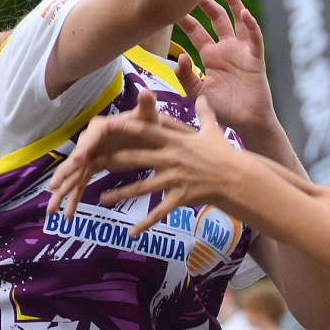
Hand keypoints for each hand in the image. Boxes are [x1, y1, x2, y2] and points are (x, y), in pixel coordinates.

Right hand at [47, 88, 167, 218]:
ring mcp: (90, 155)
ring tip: (52, 211)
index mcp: (101, 128)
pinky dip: (74, 198)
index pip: (90, 138)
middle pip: (74, 159)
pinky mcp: (94, 166)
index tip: (78, 162)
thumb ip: (146, 106)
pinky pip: (81, 183)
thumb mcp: (148, 116)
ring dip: (63, 193)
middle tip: (54, 189)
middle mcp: (90, 141)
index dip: (83, 149)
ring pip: (73, 175)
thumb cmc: (147, 123)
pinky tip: (67, 214)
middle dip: (63, 175)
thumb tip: (147, 92)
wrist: (147, 135)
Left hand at [48, 91, 239, 234]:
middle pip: (135, 159)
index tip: (106, 125)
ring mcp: (175, 179)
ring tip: (101, 199)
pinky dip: (145, 224)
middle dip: (111, 161)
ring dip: (120, 194)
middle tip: (90, 164)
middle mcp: (171, 159)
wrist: (238, 178)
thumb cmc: (225, 154)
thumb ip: (204, 113)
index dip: (125, 128)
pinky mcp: (180, 197)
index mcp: (175, 141)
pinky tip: (131, 233)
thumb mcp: (213, 131)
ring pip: (142, 188)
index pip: (146, 131)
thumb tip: (202, 97)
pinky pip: (159, 212)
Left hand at [176, 0, 275, 141]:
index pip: (196, 30)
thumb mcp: (197, 93)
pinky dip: (250, 25)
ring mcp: (242, 52)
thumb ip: (186, 76)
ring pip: (237, 21)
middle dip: (206, 3)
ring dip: (232, 4)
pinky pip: (254, 38)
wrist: (246, 123)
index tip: (172, 5)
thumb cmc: (222, 110)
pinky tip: (244, 14)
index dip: (185, 18)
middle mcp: (226, 49)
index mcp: (210, 56)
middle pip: (216, 19)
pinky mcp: (256, 59)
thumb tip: (182, 56)